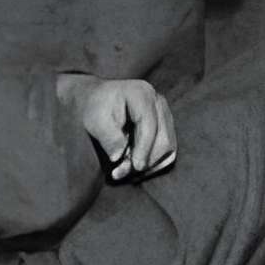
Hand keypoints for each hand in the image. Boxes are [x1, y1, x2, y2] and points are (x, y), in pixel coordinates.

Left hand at [58, 74, 175, 180]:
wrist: (100, 99)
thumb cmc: (97, 109)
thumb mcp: (96, 121)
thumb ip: (109, 138)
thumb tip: (119, 157)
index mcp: (141, 94)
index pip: (149, 126)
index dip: (144, 149)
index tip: (136, 167)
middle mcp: (157, 100)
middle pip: (163, 137)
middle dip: (148, 158)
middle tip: (128, 170)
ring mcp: (164, 111)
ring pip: (168, 143)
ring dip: (152, 160)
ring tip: (130, 166)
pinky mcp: (166, 121)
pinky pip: (168, 145)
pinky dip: (155, 158)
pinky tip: (139, 161)